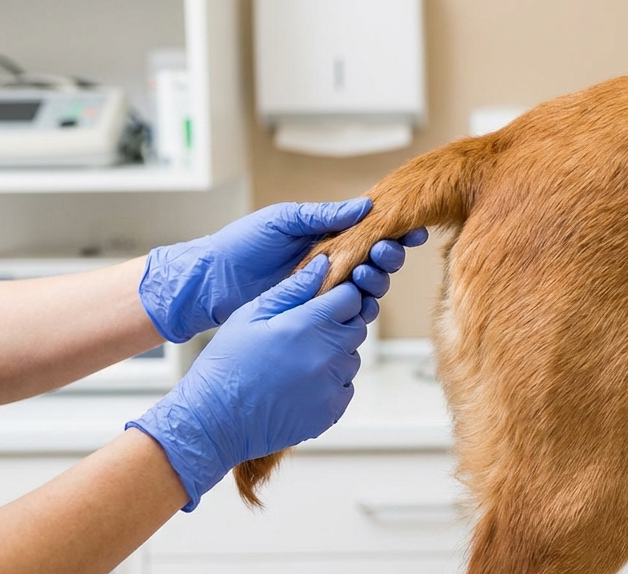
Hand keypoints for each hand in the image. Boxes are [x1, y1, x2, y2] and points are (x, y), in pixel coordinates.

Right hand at [128, 257, 365, 509]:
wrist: (214, 421)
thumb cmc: (226, 364)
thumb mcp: (250, 316)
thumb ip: (292, 289)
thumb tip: (324, 265)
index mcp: (307, 326)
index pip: (350, 299)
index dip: (338, 295)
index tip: (323, 301)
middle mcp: (327, 357)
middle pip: (356, 328)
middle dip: (339, 323)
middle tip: (306, 331)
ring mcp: (332, 387)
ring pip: (351, 359)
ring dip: (335, 354)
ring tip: (297, 360)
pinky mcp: (331, 412)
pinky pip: (345, 387)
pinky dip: (331, 382)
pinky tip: (300, 383)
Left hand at [139, 198, 427, 341]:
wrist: (213, 281)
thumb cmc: (242, 244)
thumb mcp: (283, 220)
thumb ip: (323, 215)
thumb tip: (365, 206)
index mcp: (327, 234)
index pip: (371, 231)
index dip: (395, 231)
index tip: (414, 228)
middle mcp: (333, 261)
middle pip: (377, 260)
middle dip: (390, 255)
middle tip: (385, 250)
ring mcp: (327, 288)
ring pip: (369, 286)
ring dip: (377, 278)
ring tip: (369, 270)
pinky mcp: (318, 312)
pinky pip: (351, 311)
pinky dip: (362, 304)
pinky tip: (361, 297)